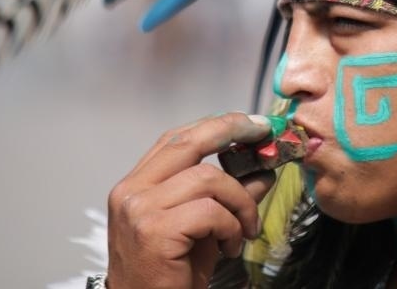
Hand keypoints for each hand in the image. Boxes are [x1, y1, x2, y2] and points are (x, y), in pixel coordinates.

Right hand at [106, 113, 276, 288]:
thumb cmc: (172, 273)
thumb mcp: (205, 227)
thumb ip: (228, 196)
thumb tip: (264, 169)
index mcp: (136, 185)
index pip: (177, 138)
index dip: (216, 124)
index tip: (250, 122)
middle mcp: (131, 191)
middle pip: (188, 142)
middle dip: (233, 129)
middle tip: (264, 135)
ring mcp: (140, 210)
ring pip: (208, 178)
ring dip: (240, 202)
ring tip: (246, 229)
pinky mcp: (154, 231)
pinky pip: (211, 211)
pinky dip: (232, 227)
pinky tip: (231, 247)